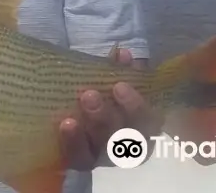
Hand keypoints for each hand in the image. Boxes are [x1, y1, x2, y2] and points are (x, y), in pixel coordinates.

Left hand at [58, 49, 160, 170]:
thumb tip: (121, 54)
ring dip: (93, 124)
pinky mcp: (83, 161)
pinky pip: (79, 157)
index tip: (119, 85)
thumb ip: (121, 70)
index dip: (136, 106)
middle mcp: (128, 145)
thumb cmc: (105, 96)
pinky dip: (73, 141)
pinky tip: (66, 124)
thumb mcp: (115, 81)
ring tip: (78, 105)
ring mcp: (105, 156)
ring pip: (104, 147)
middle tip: (89, 95)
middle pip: (124, 137)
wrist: (78, 115)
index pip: (149, 122)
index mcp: (144, 125)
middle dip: (107, 115)